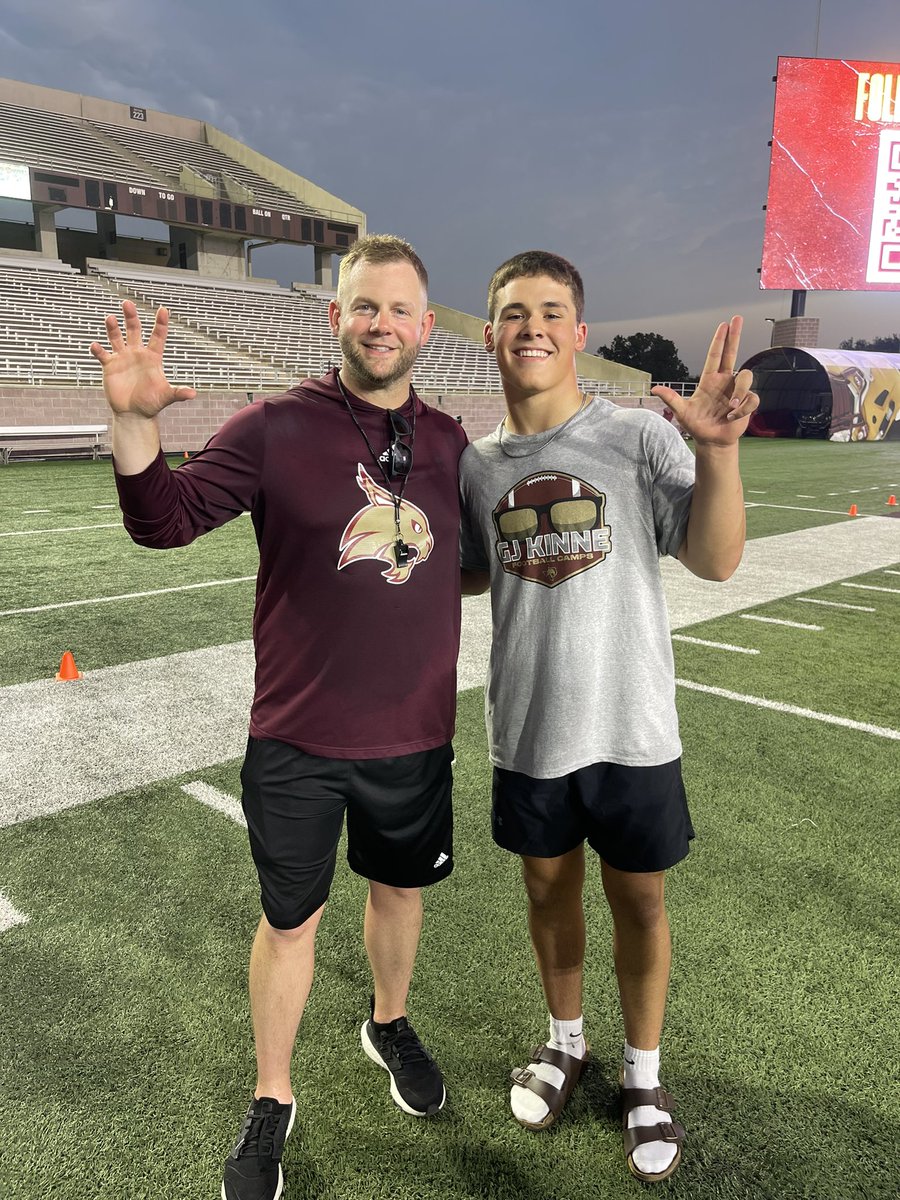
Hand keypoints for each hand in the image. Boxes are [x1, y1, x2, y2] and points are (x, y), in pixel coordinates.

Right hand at [89, 300, 195, 418]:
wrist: (134, 413)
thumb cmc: (151, 403)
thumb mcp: (166, 396)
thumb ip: (178, 393)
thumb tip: (192, 393)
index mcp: (153, 357)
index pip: (158, 336)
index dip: (161, 323)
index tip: (163, 309)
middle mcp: (137, 353)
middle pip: (134, 329)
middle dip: (131, 316)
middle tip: (127, 304)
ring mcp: (123, 358)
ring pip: (116, 337)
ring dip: (112, 328)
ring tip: (110, 319)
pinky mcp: (110, 366)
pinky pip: (102, 354)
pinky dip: (98, 349)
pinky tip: (96, 346)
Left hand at [651, 316, 758, 445]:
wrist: (711, 440)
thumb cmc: (696, 425)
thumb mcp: (682, 412)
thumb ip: (671, 399)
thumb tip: (654, 389)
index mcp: (709, 381)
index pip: (715, 356)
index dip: (719, 340)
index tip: (723, 325)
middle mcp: (724, 381)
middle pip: (732, 354)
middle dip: (735, 336)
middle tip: (738, 318)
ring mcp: (737, 391)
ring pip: (745, 377)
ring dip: (739, 393)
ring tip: (729, 409)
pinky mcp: (747, 403)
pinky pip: (751, 399)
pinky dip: (742, 409)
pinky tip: (733, 417)